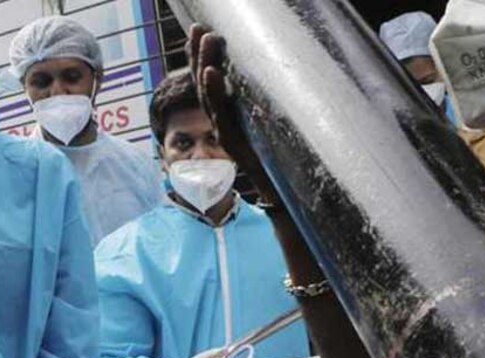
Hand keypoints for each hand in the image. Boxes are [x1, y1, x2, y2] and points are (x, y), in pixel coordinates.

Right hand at [186, 24, 278, 204]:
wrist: (285, 200)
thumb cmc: (282, 166)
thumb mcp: (272, 132)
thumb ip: (263, 110)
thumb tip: (279, 79)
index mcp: (232, 119)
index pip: (212, 84)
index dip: (202, 58)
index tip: (198, 31)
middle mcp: (226, 125)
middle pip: (206, 86)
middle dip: (200, 56)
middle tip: (198, 29)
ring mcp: (228, 135)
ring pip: (211, 97)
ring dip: (206, 66)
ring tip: (205, 40)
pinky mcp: (236, 145)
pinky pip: (222, 116)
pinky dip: (215, 93)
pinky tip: (211, 74)